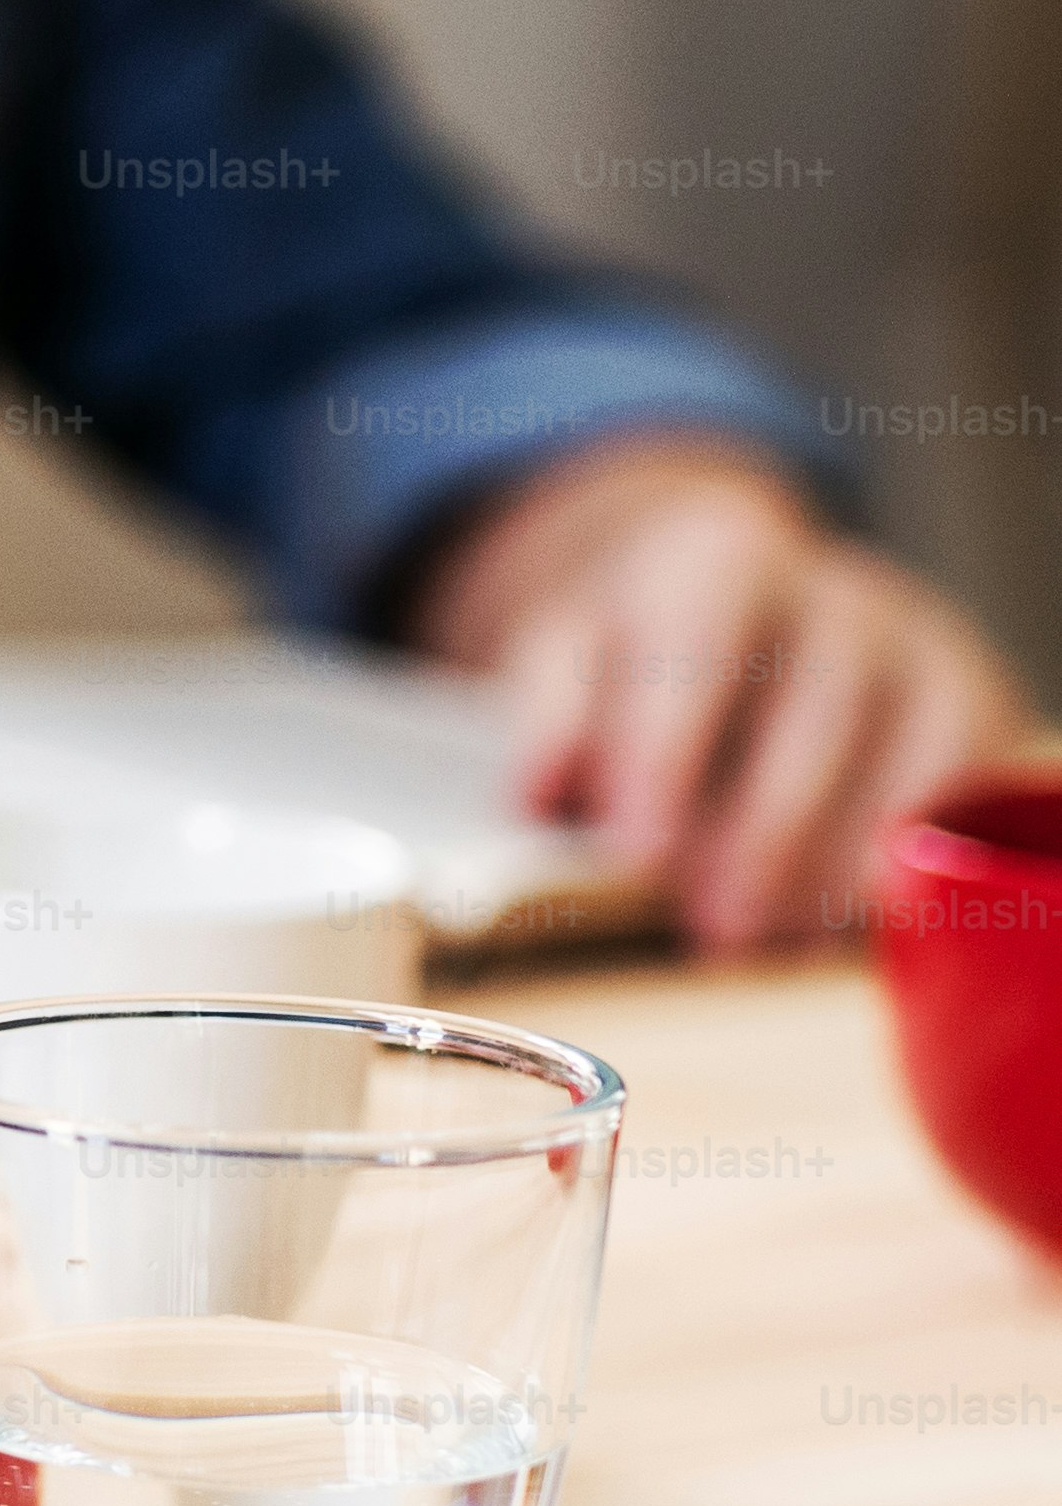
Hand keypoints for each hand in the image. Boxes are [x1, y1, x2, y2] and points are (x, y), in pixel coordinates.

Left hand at [423, 436, 1030, 952]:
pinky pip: (959, 783)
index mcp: (713, 563)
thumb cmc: (637, 651)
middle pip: (812, 717)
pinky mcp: (968, 695)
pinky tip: (841, 918)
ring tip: (769, 941)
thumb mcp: (566, 658)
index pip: (697, 653)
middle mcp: (830, 591)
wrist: (729, 597)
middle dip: (760, 836)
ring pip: (897, 758)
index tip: (635, 857)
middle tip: (713, 927)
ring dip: (833, 865)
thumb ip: (550, 717)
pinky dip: (906, 857)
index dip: (667, 758)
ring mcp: (911, 642)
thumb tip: (537, 793)